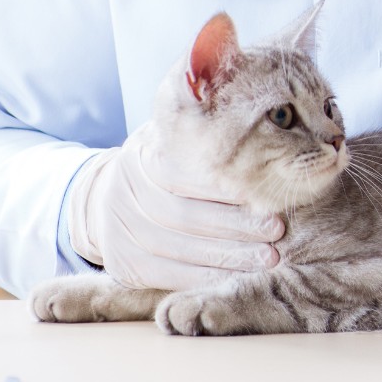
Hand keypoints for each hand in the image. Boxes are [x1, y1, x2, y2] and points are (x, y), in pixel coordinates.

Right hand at [67, 123, 284, 289]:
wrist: (105, 201)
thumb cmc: (163, 166)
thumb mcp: (173, 139)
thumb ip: (203, 131)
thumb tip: (242, 103)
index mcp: (143, 156)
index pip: (183, 172)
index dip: (224, 187)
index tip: (263, 194)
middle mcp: (126, 192)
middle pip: (184, 215)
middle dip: (235, 225)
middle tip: (276, 230)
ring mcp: (121, 231)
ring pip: (180, 249)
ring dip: (228, 257)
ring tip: (268, 258)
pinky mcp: (125, 265)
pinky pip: (169, 276)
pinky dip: (206, 278)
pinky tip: (237, 278)